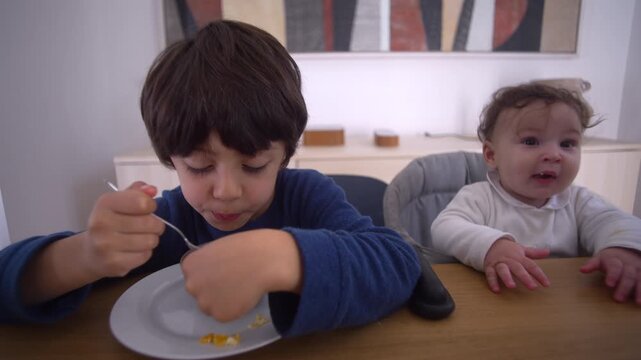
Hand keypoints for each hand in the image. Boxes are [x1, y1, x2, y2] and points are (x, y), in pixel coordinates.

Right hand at [82, 181, 163, 277]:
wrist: (90, 252)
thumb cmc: (110, 222)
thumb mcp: (119, 201)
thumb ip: (137, 192)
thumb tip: (152, 190)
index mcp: (105, 204)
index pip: (142, 203)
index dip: (151, 205)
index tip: (147, 209)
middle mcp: (102, 224)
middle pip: (150, 223)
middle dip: (156, 224)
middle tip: (148, 226)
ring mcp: (106, 246)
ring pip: (150, 240)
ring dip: (151, 239)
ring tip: (141, 238)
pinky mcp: (114, 264)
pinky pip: (145, 256)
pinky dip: (145, 252)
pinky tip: (134, 250)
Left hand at [181, 229, 301, 321]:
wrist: (264, 260)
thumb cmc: (244, 247)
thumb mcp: (217, 249)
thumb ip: (208, 263)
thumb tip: (211, 272)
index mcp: (189, 265)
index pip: (193, 275)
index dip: (208, 275)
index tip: (221, 271)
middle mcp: (191, 285)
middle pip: (199, 292)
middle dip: (212, 290)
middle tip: (231, 282)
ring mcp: (204, 302)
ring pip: (210, 306)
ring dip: (222, 301)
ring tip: (240, 288)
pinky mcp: (220, 315)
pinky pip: (225, 314)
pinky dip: (234, 308)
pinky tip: (245, 296)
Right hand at [483, 238, 550, 292]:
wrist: (490, 243)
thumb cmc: (508, 250)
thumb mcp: (521, 250)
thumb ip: (534, 253)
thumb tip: (548, 252)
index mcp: (519, 257)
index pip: (531, 266)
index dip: (539, 275)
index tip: (546, 284)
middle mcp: (509, 260)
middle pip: (518, 268)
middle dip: (525, 277)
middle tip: (532, 287)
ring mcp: (499, 263)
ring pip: (503, 270)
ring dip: (507, 277)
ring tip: (512, 286)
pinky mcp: (489, 267)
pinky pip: (490, 274)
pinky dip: (492, 282)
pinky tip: (496, 290)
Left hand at [580, 247, 640, 304]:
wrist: (626, 250)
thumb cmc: (609, 260)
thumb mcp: (599, 259)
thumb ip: (592, 265)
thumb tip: (582, 270)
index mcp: (615, 260)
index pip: (614, 267)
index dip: (612, 275)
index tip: (609, 285)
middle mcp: (629, 264)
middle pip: (628, 275)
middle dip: (624, 287)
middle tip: (618, 299)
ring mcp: (640, 268)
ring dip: (640, 290)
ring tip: (638, 303)